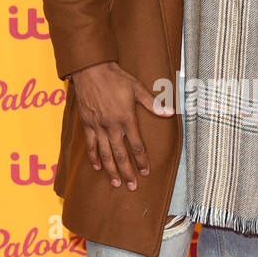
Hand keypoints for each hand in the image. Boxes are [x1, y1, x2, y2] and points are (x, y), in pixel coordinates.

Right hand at [70, 62, 173, 189]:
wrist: (90, 70)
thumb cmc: (115, 77)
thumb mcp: (136, 88)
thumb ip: (152, 103)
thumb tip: (169, 112)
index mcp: (126, 118)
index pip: (136, 145)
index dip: (142, 160)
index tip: (146, 171)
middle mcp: (111, 125)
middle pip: (121, 154)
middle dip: (127, 172)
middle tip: (132, 186)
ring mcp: (98, 126)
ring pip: (105, 153)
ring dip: (111, 170)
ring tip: (116, 183)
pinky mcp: (87, 123)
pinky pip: (90, 144)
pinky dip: (94, 157)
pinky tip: (98, 167)